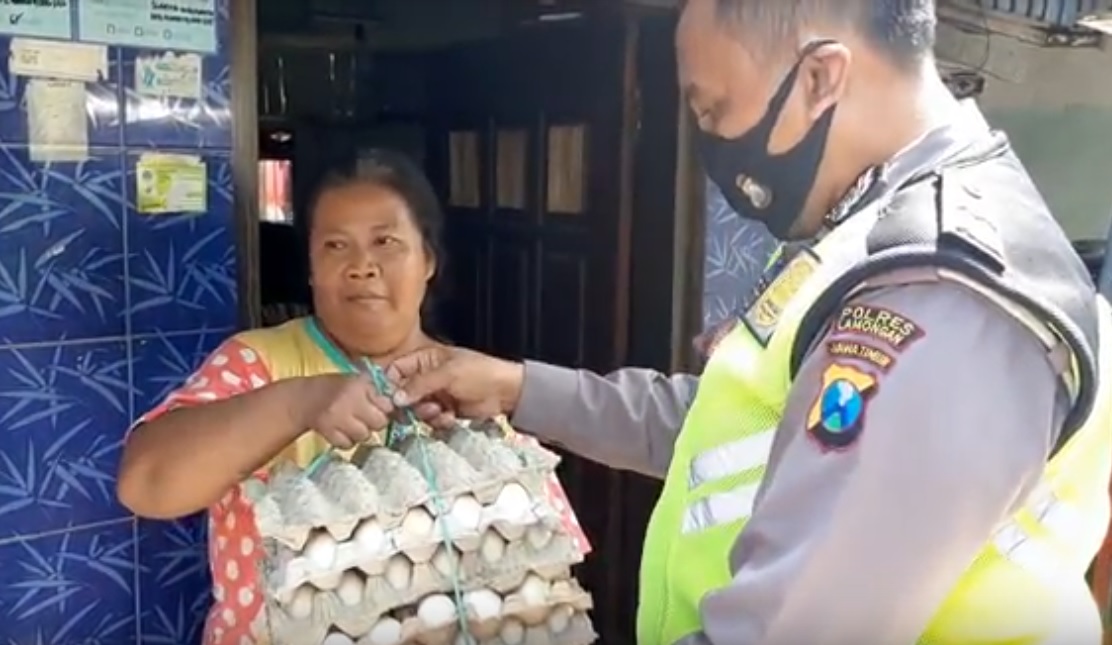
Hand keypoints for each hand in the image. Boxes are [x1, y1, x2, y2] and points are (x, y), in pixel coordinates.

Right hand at [298, 374, 396, 448]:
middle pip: (379, 422)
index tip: (379, 408)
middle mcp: (348, 400)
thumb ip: (378, 393)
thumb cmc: (337, 389)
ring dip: (361, 432)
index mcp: (359, 384)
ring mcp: (336, 417)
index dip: (385, 408)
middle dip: (375, 422)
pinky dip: (347, 441)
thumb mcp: (358, 381)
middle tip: (366, 417)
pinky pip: (348, 444)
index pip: (387, 404)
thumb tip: (401, 408)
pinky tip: (341, 431)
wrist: (304, 398)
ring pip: (364, 435)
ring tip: (352, 423)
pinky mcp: (327, 431)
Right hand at [385, 346, 523, 428]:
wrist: (506, 392)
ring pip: (416, 409)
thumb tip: (395, 397)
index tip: (390, 399)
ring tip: (440, 410)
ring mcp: (436, 394)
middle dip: (410, 403)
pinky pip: (431, 419)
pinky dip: (439, 421)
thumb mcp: (448, 374)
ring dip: (426, 413)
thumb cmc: (479, 373)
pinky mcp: (445, 410)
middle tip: (420, 407)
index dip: (390, 384)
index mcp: (425, 359)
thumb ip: (419, 384)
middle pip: (403, 393)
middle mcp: (427, 376)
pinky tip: (450, 416)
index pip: (396, 370)